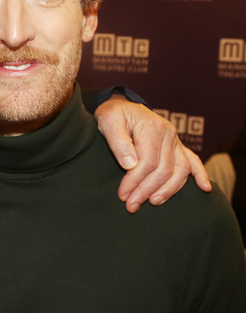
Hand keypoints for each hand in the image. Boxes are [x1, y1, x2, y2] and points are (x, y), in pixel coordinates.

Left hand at [95, 96, 210, 212]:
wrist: (121, 106)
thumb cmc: (113, 114)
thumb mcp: (107, 121)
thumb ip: (117, 141)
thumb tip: (130, 165)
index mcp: (151, 127)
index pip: (147, 162)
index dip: (135, 181)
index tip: (123, 195)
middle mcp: (168, 134)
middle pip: (163, 169)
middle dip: (146, 190)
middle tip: (131, 206)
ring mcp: (175, 140)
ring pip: (180, 170)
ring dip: (168, 190)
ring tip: (153, 202)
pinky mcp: (177, 145)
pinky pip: (193, 160)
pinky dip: (200, 174)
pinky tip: (204, 188)